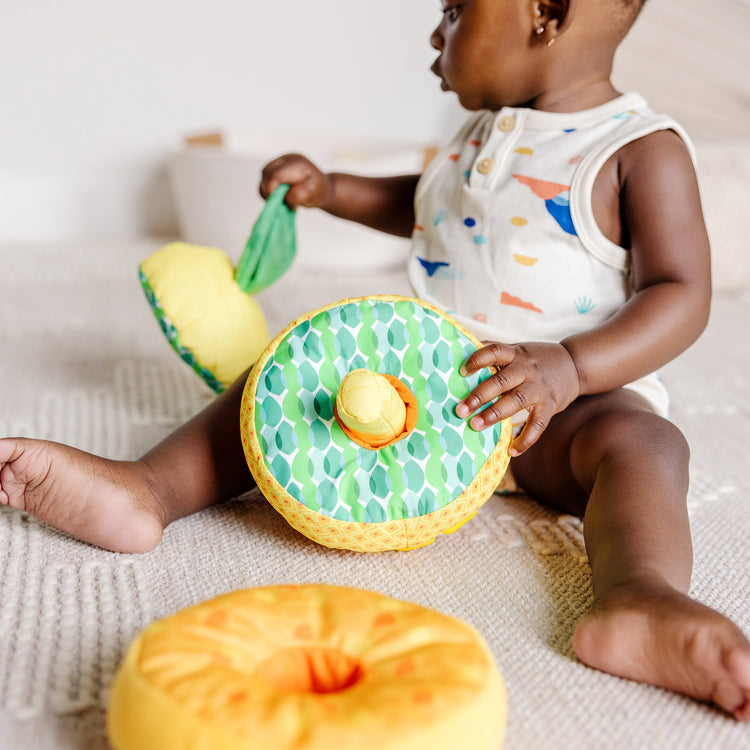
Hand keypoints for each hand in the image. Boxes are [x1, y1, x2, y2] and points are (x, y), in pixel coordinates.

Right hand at [260, 154, 332, 209]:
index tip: (277, 202)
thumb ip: (297, 196)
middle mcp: (287, 159)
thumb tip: (284, 198)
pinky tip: (279, 194)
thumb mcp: (311, 195)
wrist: (322, 187)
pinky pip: (265, 178)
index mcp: (296, 164)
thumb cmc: (318, 191)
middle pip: (266, 173)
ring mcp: (280, 161)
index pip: (274, 175)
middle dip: (268, 190)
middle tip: (279, 202)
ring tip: (281, 198)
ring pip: (264, 175)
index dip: (270, 190)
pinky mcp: (276, 167)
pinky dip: (269, 188)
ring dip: (267, 189)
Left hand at [456, 341, 580, 454]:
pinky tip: (512, 450)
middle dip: (479, 396)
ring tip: (476, 425)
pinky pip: (538, 424)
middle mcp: (526, 370)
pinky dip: (526, 439)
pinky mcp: (550, 405)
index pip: (495, 351)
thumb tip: (462, 350)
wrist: (575, 364)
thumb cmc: (535, 359)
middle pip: (501, 381)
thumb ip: (494, 352)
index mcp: (515, 354)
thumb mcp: (517, 350)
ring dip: (494, 414)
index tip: (461, 371)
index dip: (478, 359)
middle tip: (460, 410)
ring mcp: (538, 388)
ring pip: (516, 401)